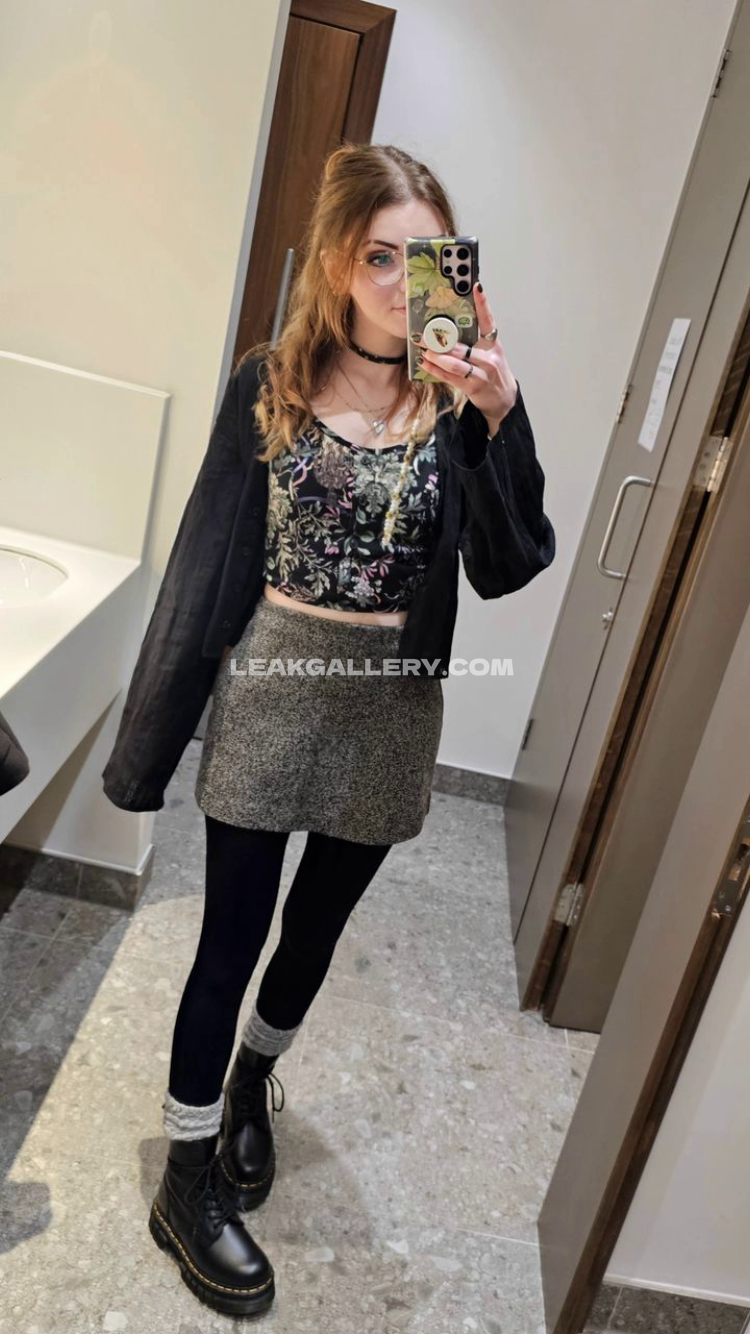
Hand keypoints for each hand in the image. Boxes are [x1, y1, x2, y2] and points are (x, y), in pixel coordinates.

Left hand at [419, 283, 517, 435]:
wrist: (503, 399)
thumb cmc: (492, 372)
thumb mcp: (490, 353)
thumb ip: (474, 341)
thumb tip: (450, 328)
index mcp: (493, 344)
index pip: (488, 320)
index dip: (483, 304)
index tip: (476, 287)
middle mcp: (489, 357)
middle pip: (462, 345)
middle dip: (441, 340)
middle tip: (424, 334)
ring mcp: (482, 373)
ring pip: (456, 363)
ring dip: (437, 357)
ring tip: (424, 351)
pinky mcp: (474, 387)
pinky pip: (451, 377)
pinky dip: (436, 371)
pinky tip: (426, 365)